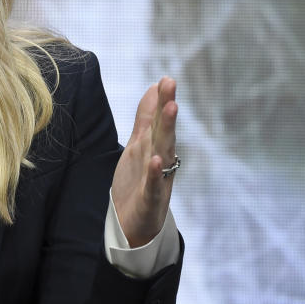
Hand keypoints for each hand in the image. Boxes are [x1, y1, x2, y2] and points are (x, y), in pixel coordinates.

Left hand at [111, 76, 178, 247]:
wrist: (133, 225)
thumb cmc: (139, 181)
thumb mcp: (140, 145)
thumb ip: (146, 118)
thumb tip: (154, 88)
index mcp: (156, 147)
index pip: (160, 120)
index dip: (162, 100)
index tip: (166, 78)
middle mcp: (160, 160)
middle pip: (165, 131)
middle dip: (167, 108)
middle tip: (170, 83)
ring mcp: (158, 180)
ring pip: (163, 153)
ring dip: (167, 131)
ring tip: (171, 109)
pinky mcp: (150, 200)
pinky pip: (153, 185)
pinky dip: (154, 172)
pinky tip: (156, 159)